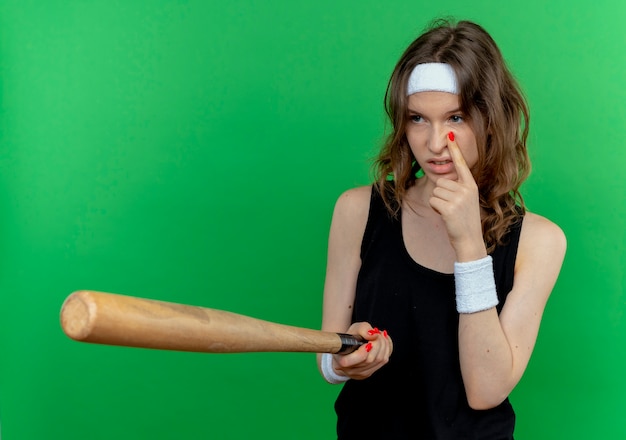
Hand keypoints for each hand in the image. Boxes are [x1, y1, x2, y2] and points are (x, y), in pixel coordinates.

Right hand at [332, 322, 392, 379]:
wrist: (348, 349)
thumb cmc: (350, 339)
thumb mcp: (354, 329)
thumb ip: (363, 329)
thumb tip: (374, 335)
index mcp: (342, 360)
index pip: (353, 360)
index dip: (364, 351)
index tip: (368, 342)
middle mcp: (351, 370)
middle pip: (370, 359)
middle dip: (378, 343)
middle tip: (378, 333)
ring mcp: (361, 374)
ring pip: (379, 360)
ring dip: (384, 345)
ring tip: (381, 336)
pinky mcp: (369, 373)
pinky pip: (384, 362)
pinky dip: (387, 349)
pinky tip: (384, 342)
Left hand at [428, 132, 485, 260]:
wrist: (470, 240)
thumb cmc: (465, 221)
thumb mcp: (466, 200)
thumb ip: (458, 188)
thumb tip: (443, 177)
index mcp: (471, 185)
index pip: (461, 164)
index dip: (455, 149)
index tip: (450, 135)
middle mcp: (467, 189)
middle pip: (441, 181)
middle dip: (441, 194)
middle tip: (451, 207)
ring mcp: (459, 198)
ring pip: (435, 190)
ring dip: (438, 202)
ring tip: (450, 211)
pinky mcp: (450, 208)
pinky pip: (433, 200)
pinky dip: (435, 208)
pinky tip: (445, 216)